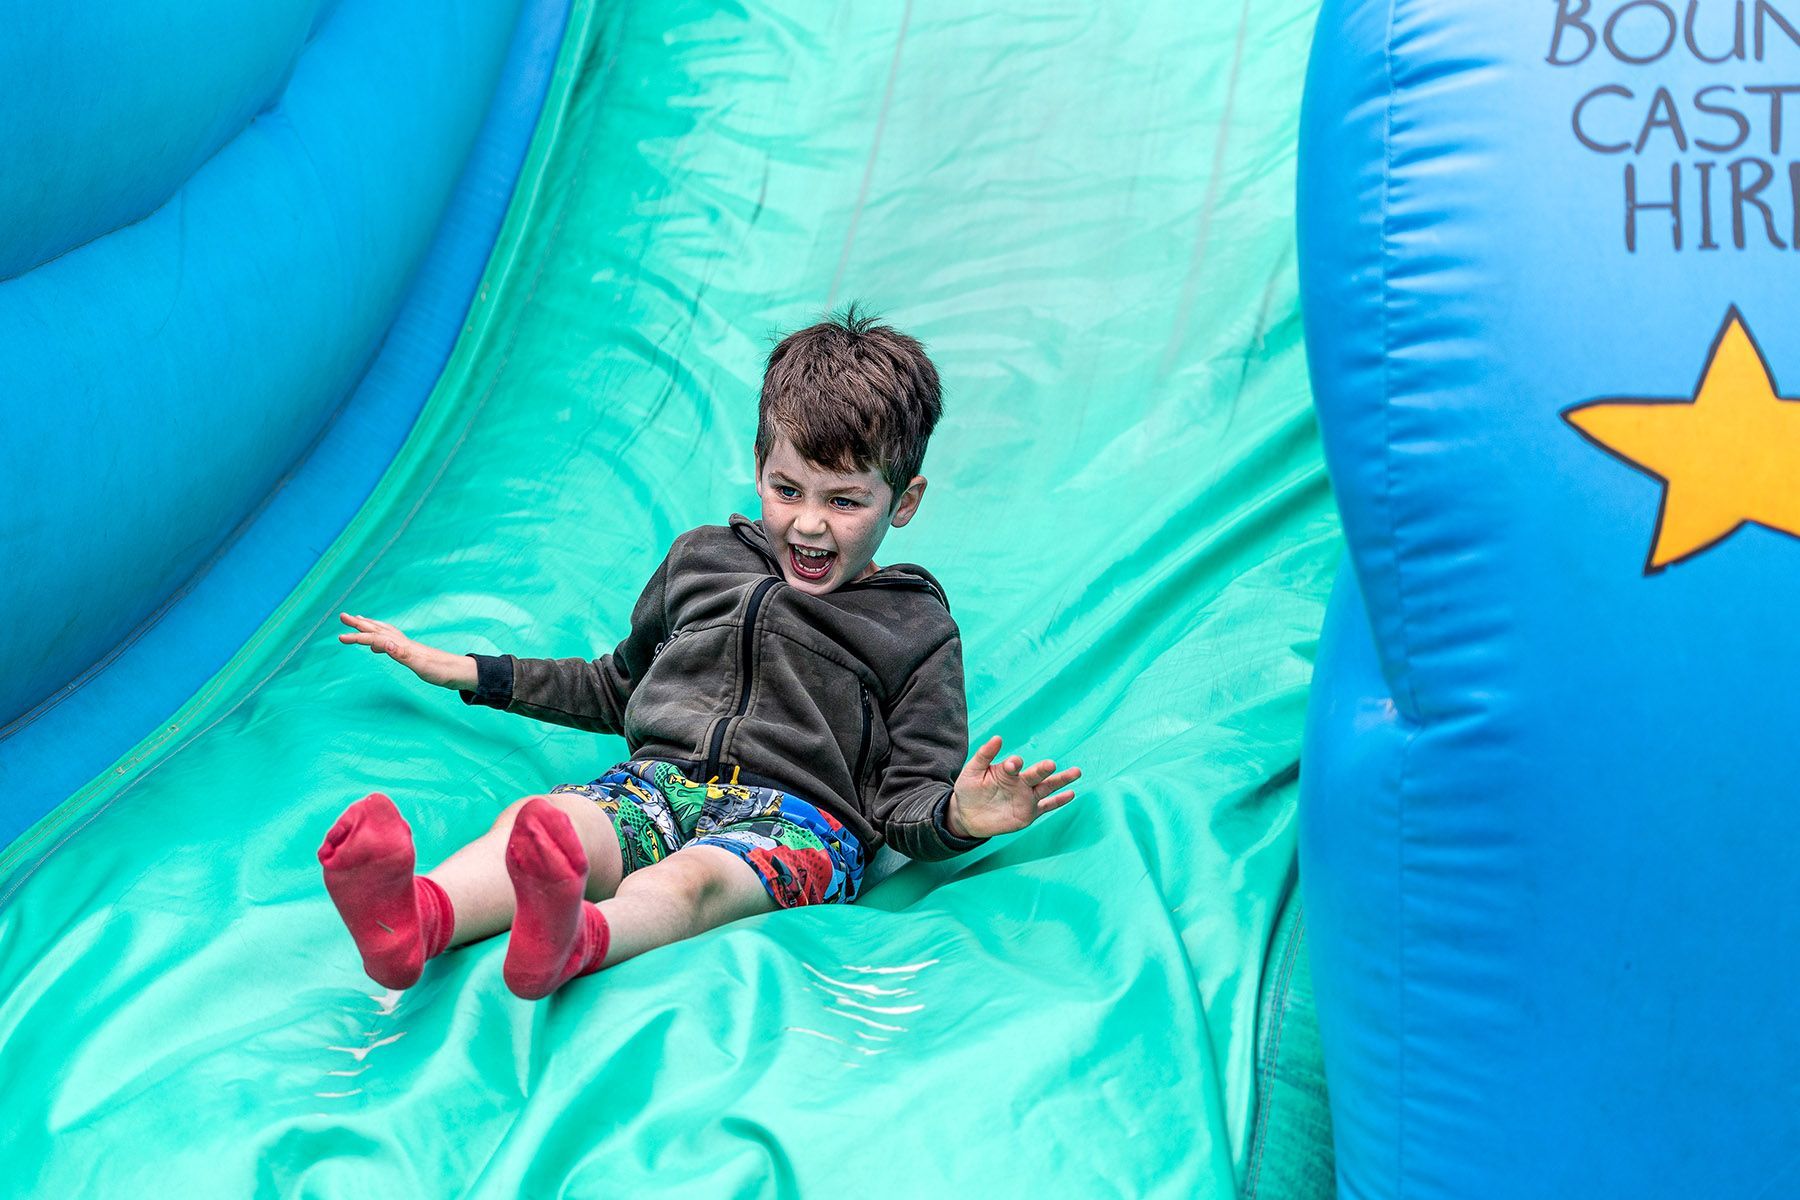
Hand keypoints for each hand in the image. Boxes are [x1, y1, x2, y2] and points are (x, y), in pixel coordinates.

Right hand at [336, 613, 474, 688]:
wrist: (458, 672)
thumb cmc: (440, 671)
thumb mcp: (420, 665)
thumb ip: (401, 654)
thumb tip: (383, 643)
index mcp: (402, 645)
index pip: (374, 638)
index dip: (357, 637)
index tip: (340, 637)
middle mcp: (403, 642)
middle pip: (378, 629)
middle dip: (359, 623)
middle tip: (343, 616)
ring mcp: (407, 646)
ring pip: (384, 632)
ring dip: (369, 626)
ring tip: (358, 621)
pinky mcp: (411, 652)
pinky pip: (390, 641)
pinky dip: (380, 638)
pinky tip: (378, 643)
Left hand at [947, 735, 1081, 838]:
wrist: (967, 815)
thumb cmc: (969, 790)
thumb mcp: (972, 771)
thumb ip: (984, 755)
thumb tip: (998, 737)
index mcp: (1007, 771)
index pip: (1014, 765)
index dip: (1014, 764)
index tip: (1013, 763)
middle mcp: (1020, 783)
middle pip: (1036, 775)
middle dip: (1043, 770)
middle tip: (1050, 764)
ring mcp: (1026, 798)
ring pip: (1047, 787)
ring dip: (1061, 780)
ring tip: (1076, 772)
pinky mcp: (1028, 814)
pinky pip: (1046, 807)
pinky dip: (1059, 801)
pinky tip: (1071, 794)